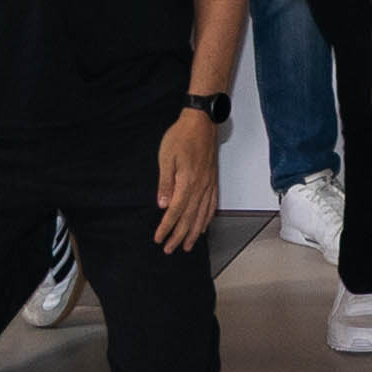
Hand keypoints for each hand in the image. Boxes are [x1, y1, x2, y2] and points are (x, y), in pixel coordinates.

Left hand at [152, 106, 220, 252]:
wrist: (201, 121)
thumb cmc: (181, 136)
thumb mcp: (167, 157)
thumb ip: (165, 182)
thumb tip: (163, 205)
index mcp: (187, 181)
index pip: (176, 211)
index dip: (167, 227)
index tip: (159, 239)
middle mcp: (201, 186)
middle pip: (189, 217)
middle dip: (179, 236)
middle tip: (170, 249)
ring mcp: (209, 184)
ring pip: (202, 214)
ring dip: (194, 232)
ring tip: (188, 245)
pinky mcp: (213, 180)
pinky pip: (212, 205)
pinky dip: (208, 218)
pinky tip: (204, 226)